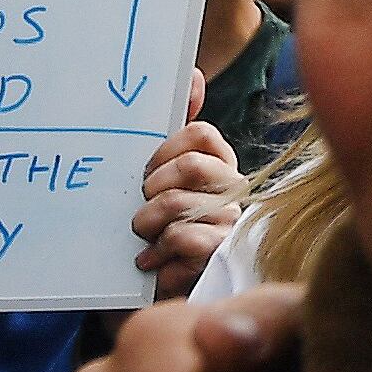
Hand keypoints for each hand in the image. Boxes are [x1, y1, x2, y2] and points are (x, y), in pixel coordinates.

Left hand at [133, 118, 244, 299]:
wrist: (147, 298)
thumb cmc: (155, 233)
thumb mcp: (160, 181)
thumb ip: (174, 133)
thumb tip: (193, 73)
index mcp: (219, 166)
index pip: (200, 134)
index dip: (164, 150)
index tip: (145, 173)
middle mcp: (233, 192)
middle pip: (190, 167)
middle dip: (152, 190)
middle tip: (139, 211)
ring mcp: (230, 226)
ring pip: (179, 206)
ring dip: (149, 225)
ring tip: (143, 240)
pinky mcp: (219, 259)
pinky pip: (182, 241)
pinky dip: (157, 255)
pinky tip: (152, 265)